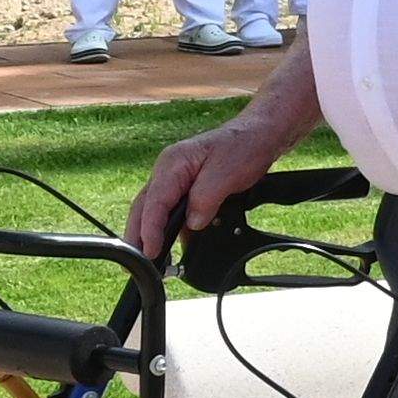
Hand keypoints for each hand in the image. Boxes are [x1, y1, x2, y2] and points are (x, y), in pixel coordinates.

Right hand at [128, 108, 296, 262]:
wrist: (259, 136)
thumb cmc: (243, 147)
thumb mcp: (226, 174)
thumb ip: (205, 199)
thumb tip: (192, 223)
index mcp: (173, 164)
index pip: (154, 202)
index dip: (150, 229)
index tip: (151, 251)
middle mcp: (168, 171)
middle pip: (144, 207)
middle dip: (137, 234)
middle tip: (137, 261)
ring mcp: (175, 179)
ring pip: (153, 209)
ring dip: (148, 232)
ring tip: (147, 257)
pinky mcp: (185, 188)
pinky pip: (169, 210)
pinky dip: (165, 227)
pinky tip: (166, 244)